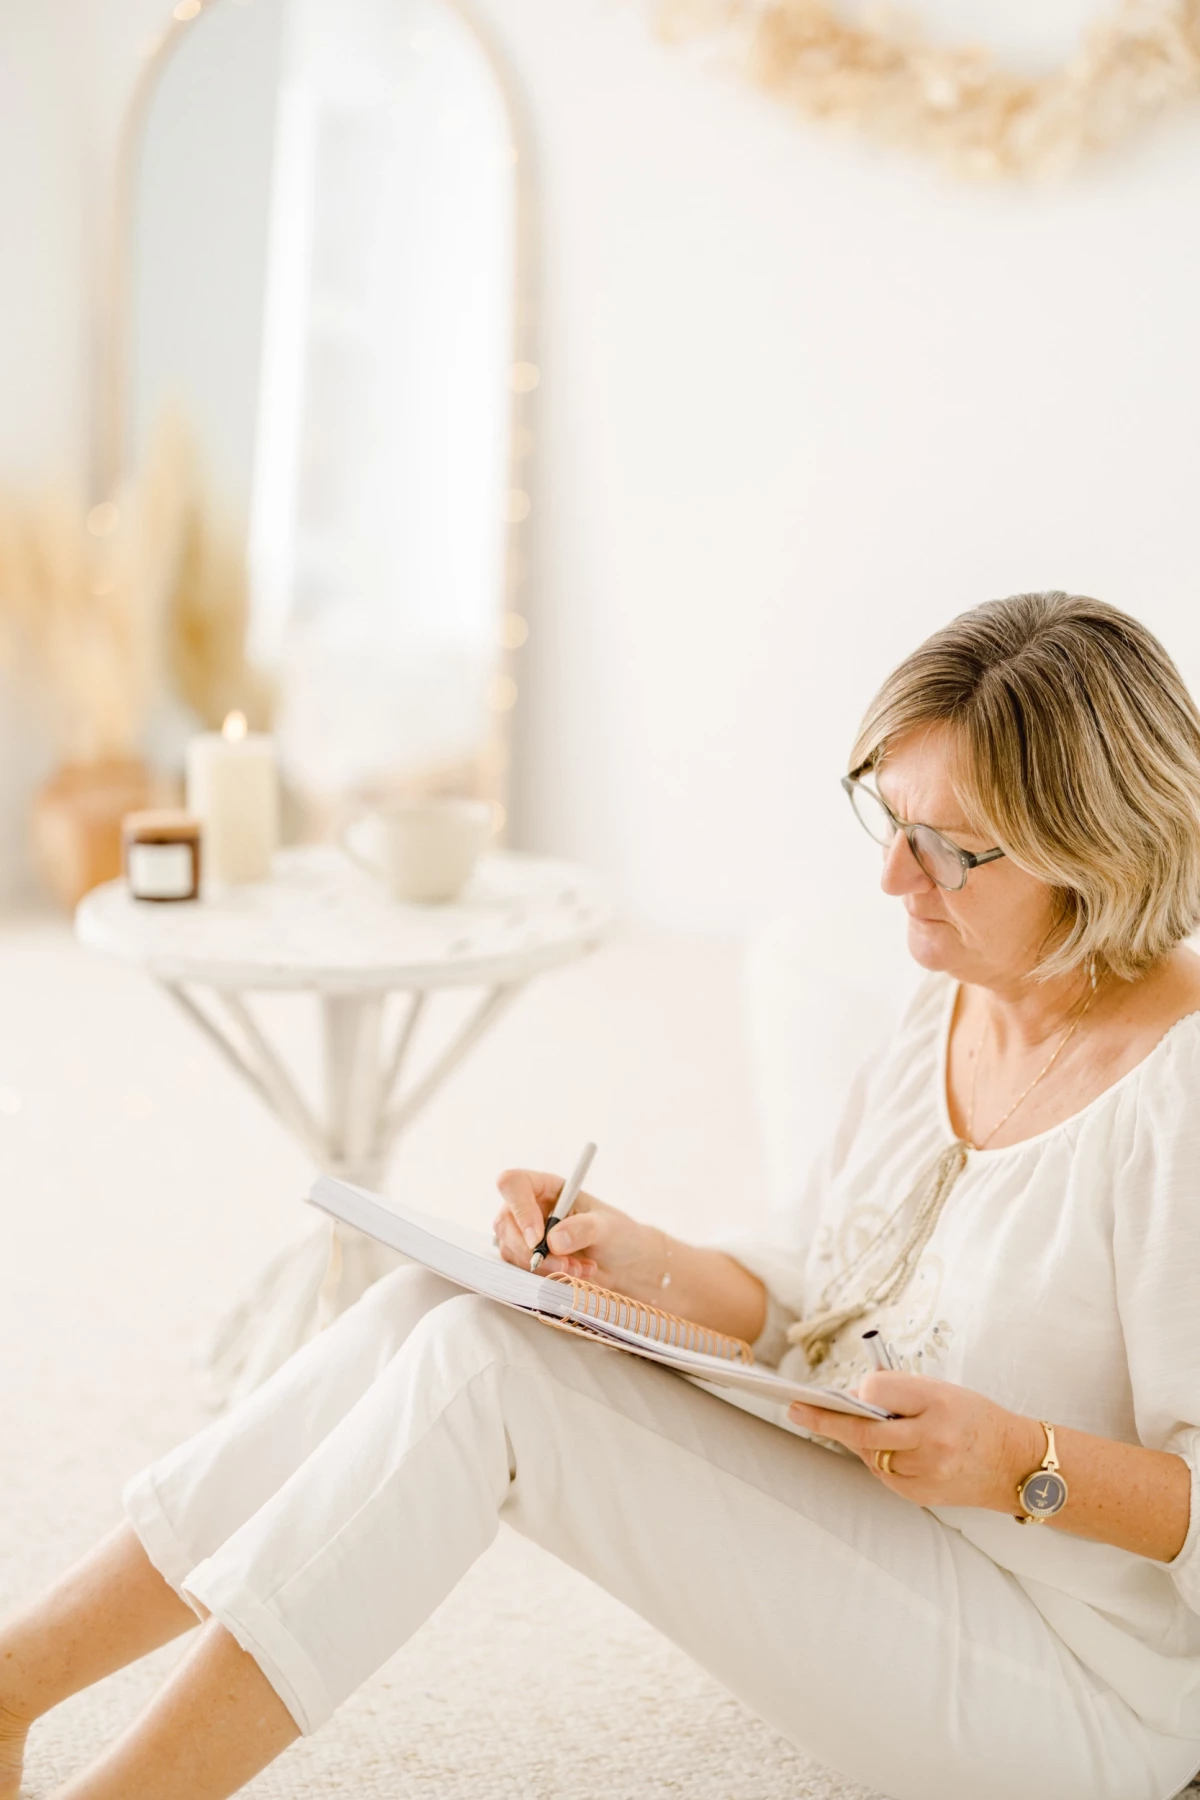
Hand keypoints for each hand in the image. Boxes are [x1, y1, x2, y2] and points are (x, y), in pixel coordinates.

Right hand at [492, 1167, 658, 1292]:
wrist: (624, 1265)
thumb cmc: (617, 1235)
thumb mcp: (607, 1227)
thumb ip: (583, 1228)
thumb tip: (553, 1240)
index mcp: (546, 1187)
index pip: (513, 1184)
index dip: (520, 1209)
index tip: (537, 1238)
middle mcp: (530, 1207)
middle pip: (505, 1222)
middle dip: (533, 1251)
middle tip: (565, 1265)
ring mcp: (523, 1234)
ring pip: (511, 1250)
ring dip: (544, 1267)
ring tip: (579, 1269)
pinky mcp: (526, 1259)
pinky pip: (520, 1270)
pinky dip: (545, 1277)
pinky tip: (573, 1274)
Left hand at [788, 1372, 1042, 1513]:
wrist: (1014, 1462)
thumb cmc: (974, 1416)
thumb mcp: (943, 1390)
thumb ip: (900, 1391)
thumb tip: (854, 1395)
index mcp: (938, 1402)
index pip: (878, 1391)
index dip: (861, 1389)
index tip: (845, 1388)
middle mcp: (933, 1439)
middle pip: (864, 1430)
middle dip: (825, 1419)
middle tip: (796, 1409)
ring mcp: (928, 1472)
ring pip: (870, 1454)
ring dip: (855, 1439)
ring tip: (838, 1423)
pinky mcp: (922, 1494)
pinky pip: (884, 1473)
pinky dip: (876, 1458)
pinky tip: (877, 1447)